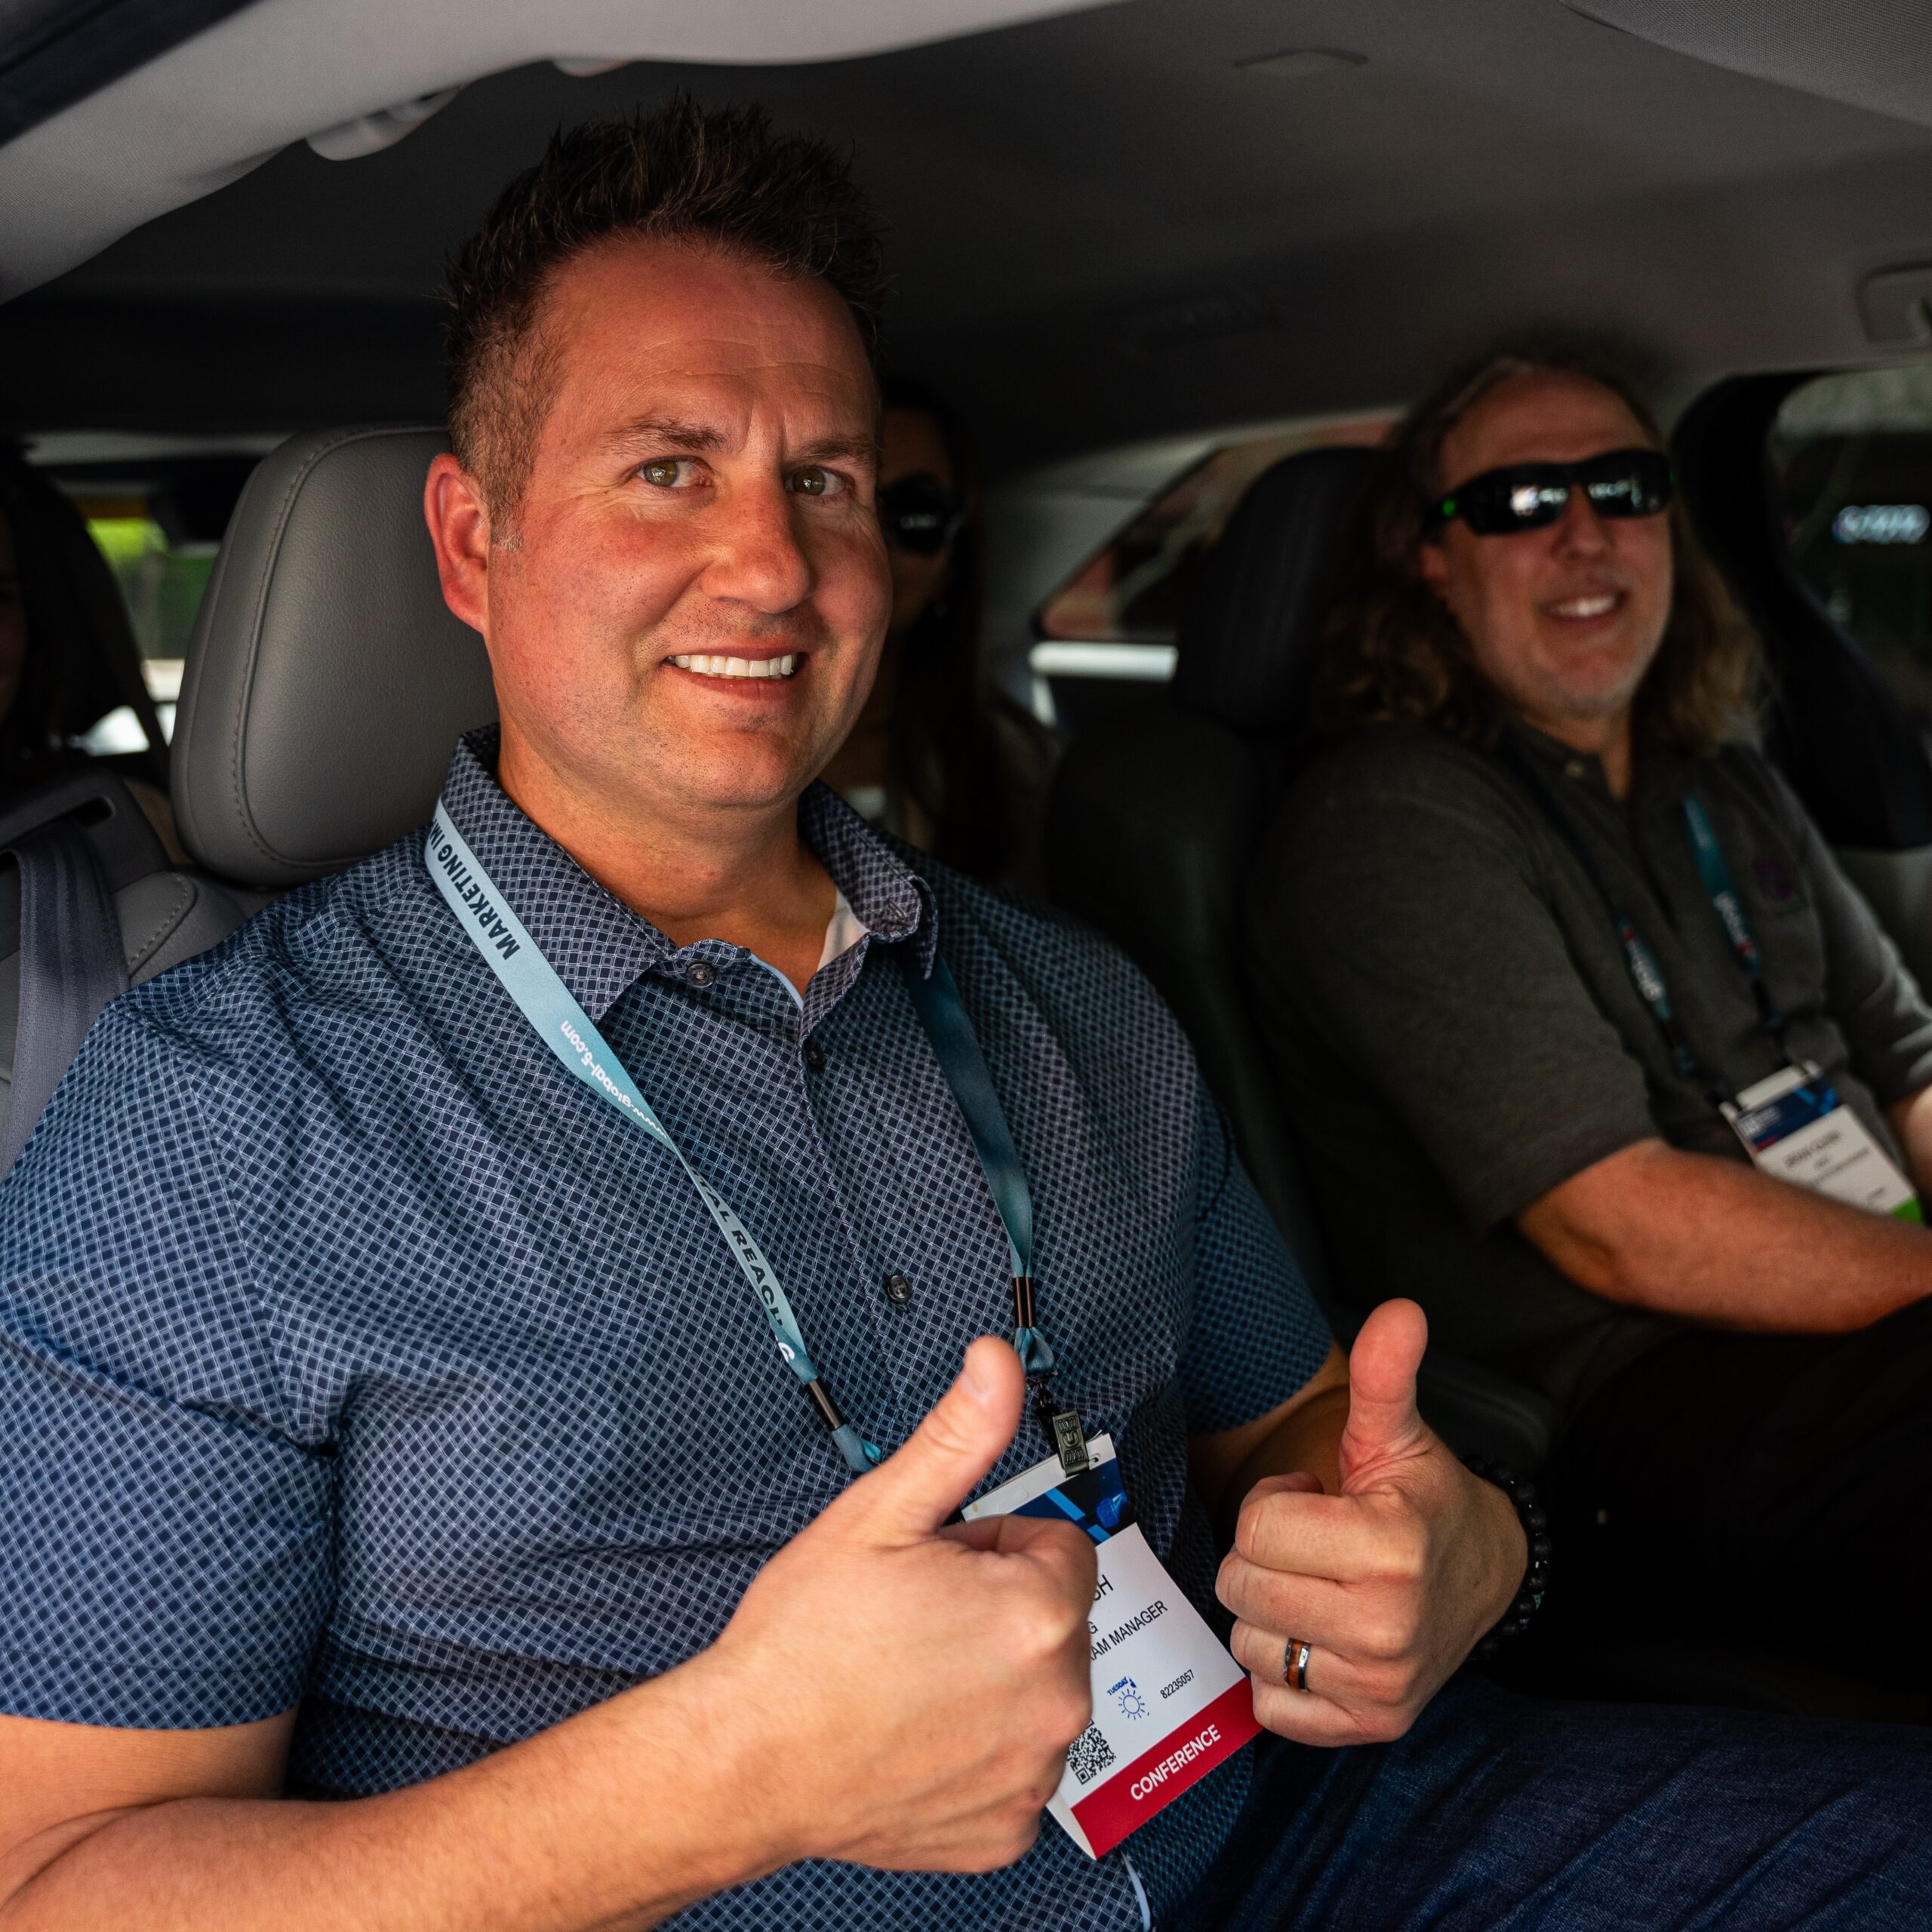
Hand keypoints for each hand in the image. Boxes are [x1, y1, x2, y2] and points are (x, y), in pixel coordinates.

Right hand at [704, 1339, 1096, 1873]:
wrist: (746, 1758)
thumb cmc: (804, 1642)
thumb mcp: (880, 1513)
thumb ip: (959, 1435)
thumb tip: (998, 1363)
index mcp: (1037, 1611)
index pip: (1061, 1545)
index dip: (993, 1547)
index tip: (941, 1567)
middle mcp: (1056, 1697)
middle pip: (1054, 1619)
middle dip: (997, 1609)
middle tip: (917, 1619)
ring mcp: (1033, 1772)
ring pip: (1038, 1690)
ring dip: (992, 1679)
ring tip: (910, 1677)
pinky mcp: (1007, 1830)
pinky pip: (1015, 1765)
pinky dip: (977, 1750)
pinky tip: (916, 1734)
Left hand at [1214, 1299, 1525, 1745]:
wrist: (1483, 1576)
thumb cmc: (1421, 1500)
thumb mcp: (1397, 1433)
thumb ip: (1385, 1374)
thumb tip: (1400, 1311)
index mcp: (1389, 1547)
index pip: (1256, 1529)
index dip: (1275, 1505)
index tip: (1315, 1502)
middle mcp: (1387, 1626)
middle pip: (1242, 1587)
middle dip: (1264, 1557)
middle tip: (1316, 1546)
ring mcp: (1380, 1684)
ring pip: (1248, 1646)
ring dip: (1270, 1614)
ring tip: (1320, 1588)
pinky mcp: (1371, 1726)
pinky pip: (1271, 1706)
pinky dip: (1281, 1675)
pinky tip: (1319, 1638)